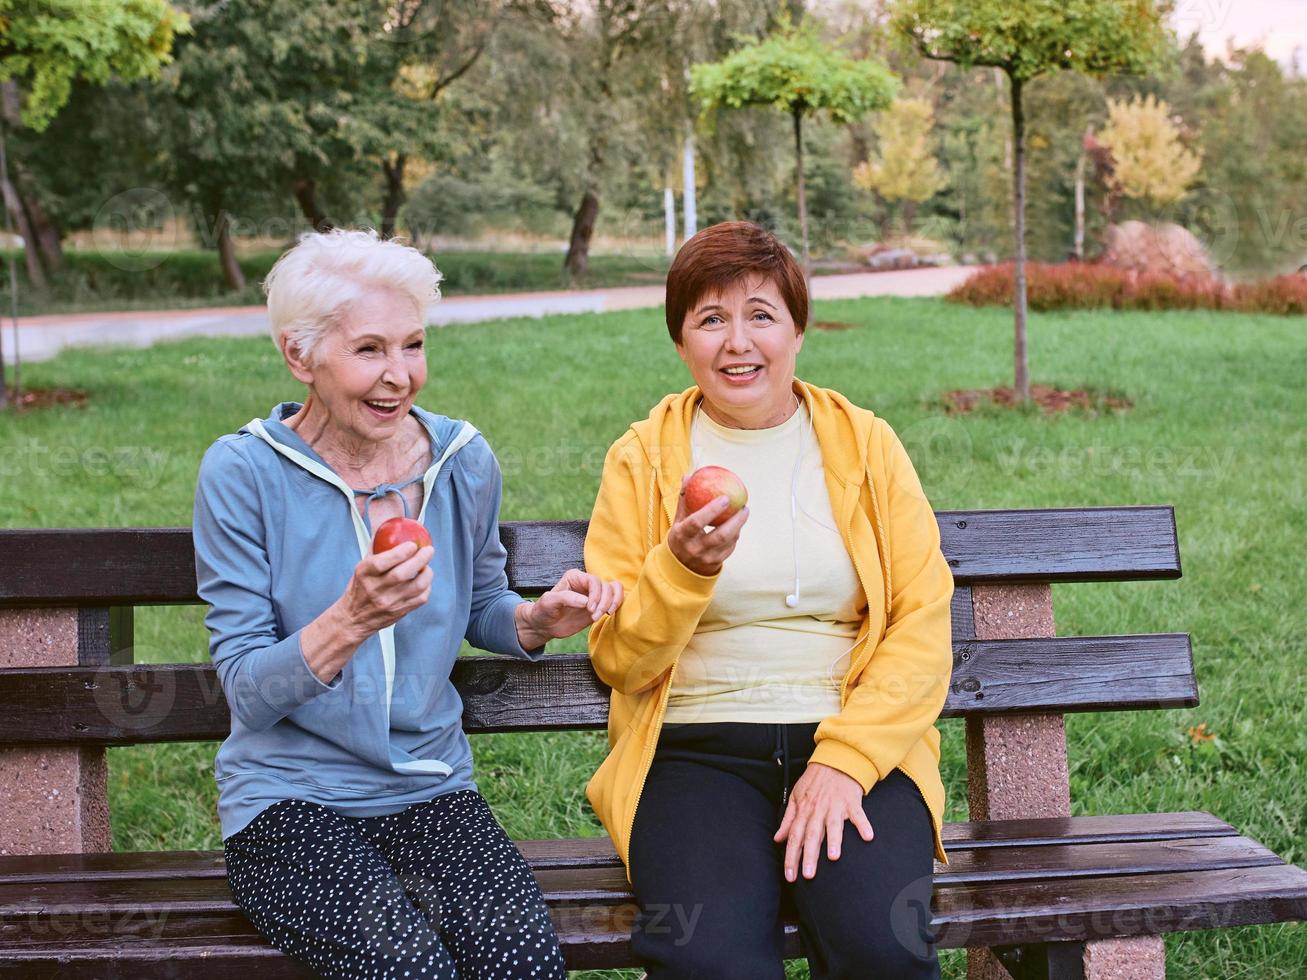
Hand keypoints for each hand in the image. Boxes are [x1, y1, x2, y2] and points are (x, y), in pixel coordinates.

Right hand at [338, 540, 433, 635]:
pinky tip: (425, 580)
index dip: (401, 552)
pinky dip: (427, 586)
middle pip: (402, 574)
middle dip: (420, 559)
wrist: (353, 619)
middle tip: (429, 550)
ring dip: (427, 573)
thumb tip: (390, 527)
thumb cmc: (360, 586)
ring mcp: (389, 603)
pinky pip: (421, 598)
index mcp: (364, 574)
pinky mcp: (400, 612)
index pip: (383, 562)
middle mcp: (376, 589)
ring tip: (427, 566)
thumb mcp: (361, 567)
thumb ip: (376, 549)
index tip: (412, 544)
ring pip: (416, 586)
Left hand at [515, 569, 623, 647]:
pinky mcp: (599, 605)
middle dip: (604, 602)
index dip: (595, 595)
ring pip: (615, 590)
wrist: (545, 625)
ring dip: (612, 603)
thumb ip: (566, 598)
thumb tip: (586, 601)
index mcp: (575, 577)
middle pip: (606, 586)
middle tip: (594, 616)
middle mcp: (586, 583)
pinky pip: (615, 599)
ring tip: (602, 616)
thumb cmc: (544, 610)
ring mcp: (594, 594)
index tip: (589, 609)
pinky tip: (609, 614)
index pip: (593, 581)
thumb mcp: (549, 602)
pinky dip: (616, 605)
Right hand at [666, 476, 748, 576]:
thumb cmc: (680, 536)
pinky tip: (738, 525)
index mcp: (682, 535)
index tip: (726, 498)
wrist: (679, 567)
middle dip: (735, 521)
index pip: (697, 522)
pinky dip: (735, 535)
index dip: (712, 510)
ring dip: (738, 526)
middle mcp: (694, 549)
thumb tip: (688, 476)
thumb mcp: (678, 519)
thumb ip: (684, 499)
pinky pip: (730, 547)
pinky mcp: (715, 563)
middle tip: (744, 507)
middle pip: (720, 536)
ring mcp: (706, 558)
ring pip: (728, 542)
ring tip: (744, 512)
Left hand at [773, 763, 873, 881]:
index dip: (791, 857)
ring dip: (833, 840)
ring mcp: (835, 806)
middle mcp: (818, 810)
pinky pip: (858, 815)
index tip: (790, 876)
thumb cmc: (815, 781)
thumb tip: (778, 838)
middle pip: (811, 835)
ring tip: (833, 857)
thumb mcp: (796, 797)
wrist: (835, 760)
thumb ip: (788, 819)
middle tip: (808, 875)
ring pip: (833, 825)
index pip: (794, 837)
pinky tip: (868, 837)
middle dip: (809, 856)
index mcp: (804, 810)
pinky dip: (863, 825)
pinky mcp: (852, 802)